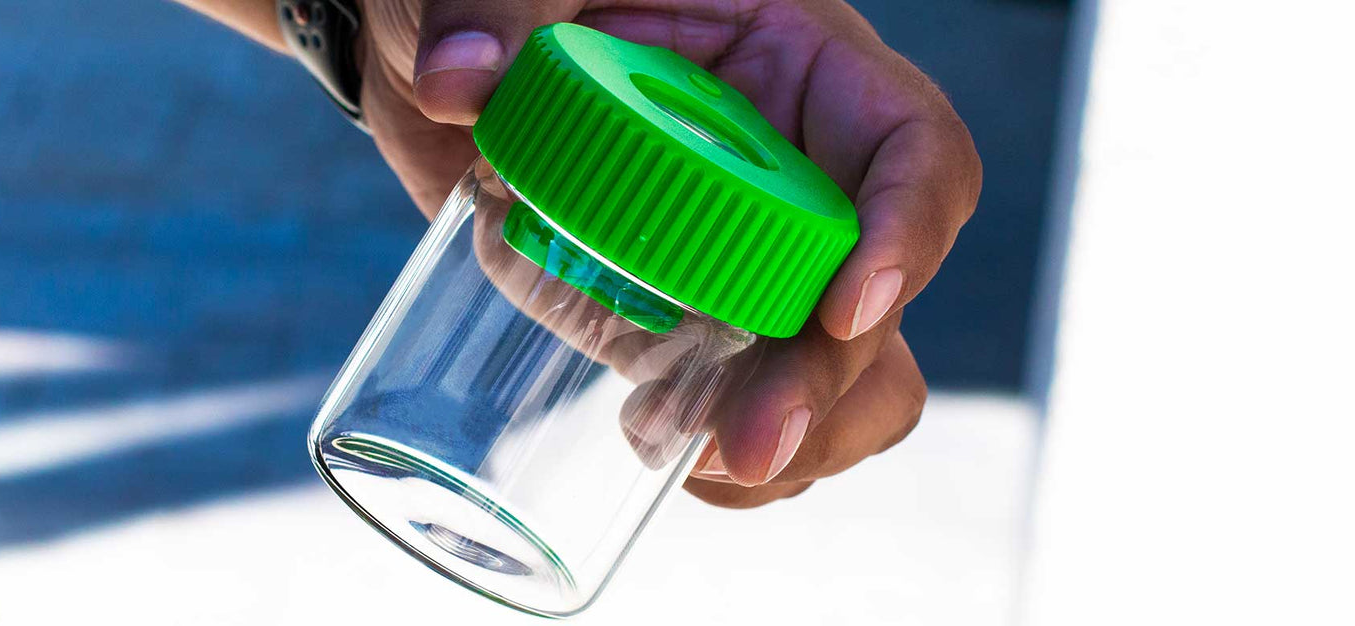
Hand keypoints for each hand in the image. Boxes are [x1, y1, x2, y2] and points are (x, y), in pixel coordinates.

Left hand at [355, 0, 981, 506]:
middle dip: (831, 380)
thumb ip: (491, 5)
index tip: (843, 307)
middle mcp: (800, 168)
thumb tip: (463, 80)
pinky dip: (736, 459)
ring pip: (846, 370)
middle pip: (880, 288)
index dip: (905, 228)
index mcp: (797, 61)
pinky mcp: (688, 320)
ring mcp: (751, 258)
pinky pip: (757, 402)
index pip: (910, 144)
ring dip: (805, 437)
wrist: (445, 62)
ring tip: (705, 466)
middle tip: (748, 443)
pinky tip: (669, 460)